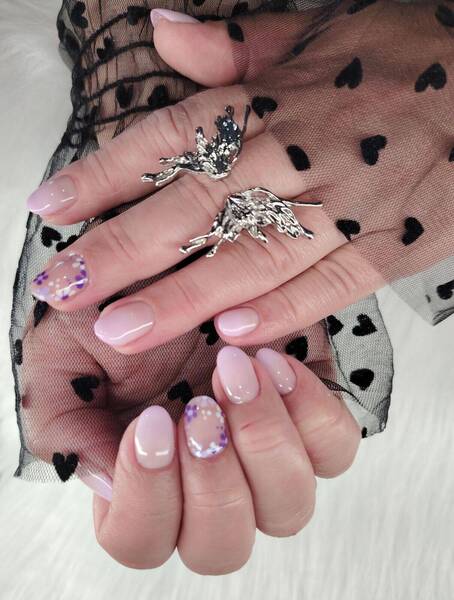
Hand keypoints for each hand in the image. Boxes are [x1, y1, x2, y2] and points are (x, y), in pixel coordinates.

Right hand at [23, 301, 358, 572]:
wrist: (170, 265)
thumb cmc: (116, 313)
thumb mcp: (62, 357)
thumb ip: (62, 423)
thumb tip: (102, 478)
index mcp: (142, 480)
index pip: (142, 539)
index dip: (147, 496)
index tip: (151, 420)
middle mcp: (207, 480)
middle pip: (221, 544)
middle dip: (211, 480)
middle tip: (198, 405)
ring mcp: (264, 456)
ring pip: (287, 507)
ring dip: (261, 443)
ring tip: (237, 370)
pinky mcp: (310, 417)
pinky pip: (333, 449)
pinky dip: (308, 412)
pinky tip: (275, 362)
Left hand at [27, 0, 450, 352]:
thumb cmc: (400, 60)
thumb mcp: (314, 34)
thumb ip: (235, 47)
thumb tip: (163, 32)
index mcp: (271, 103)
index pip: (169, 141)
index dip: (104, 175)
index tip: (52, 209)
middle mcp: (296, 156)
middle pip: (193, 209)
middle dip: (123, 253)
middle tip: (65, 290)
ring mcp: (344, 205)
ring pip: (251, 256)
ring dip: (184, 297)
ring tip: (124, 330)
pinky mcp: (389, 245)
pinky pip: (330, 283)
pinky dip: (282, 309)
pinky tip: (232, 335)